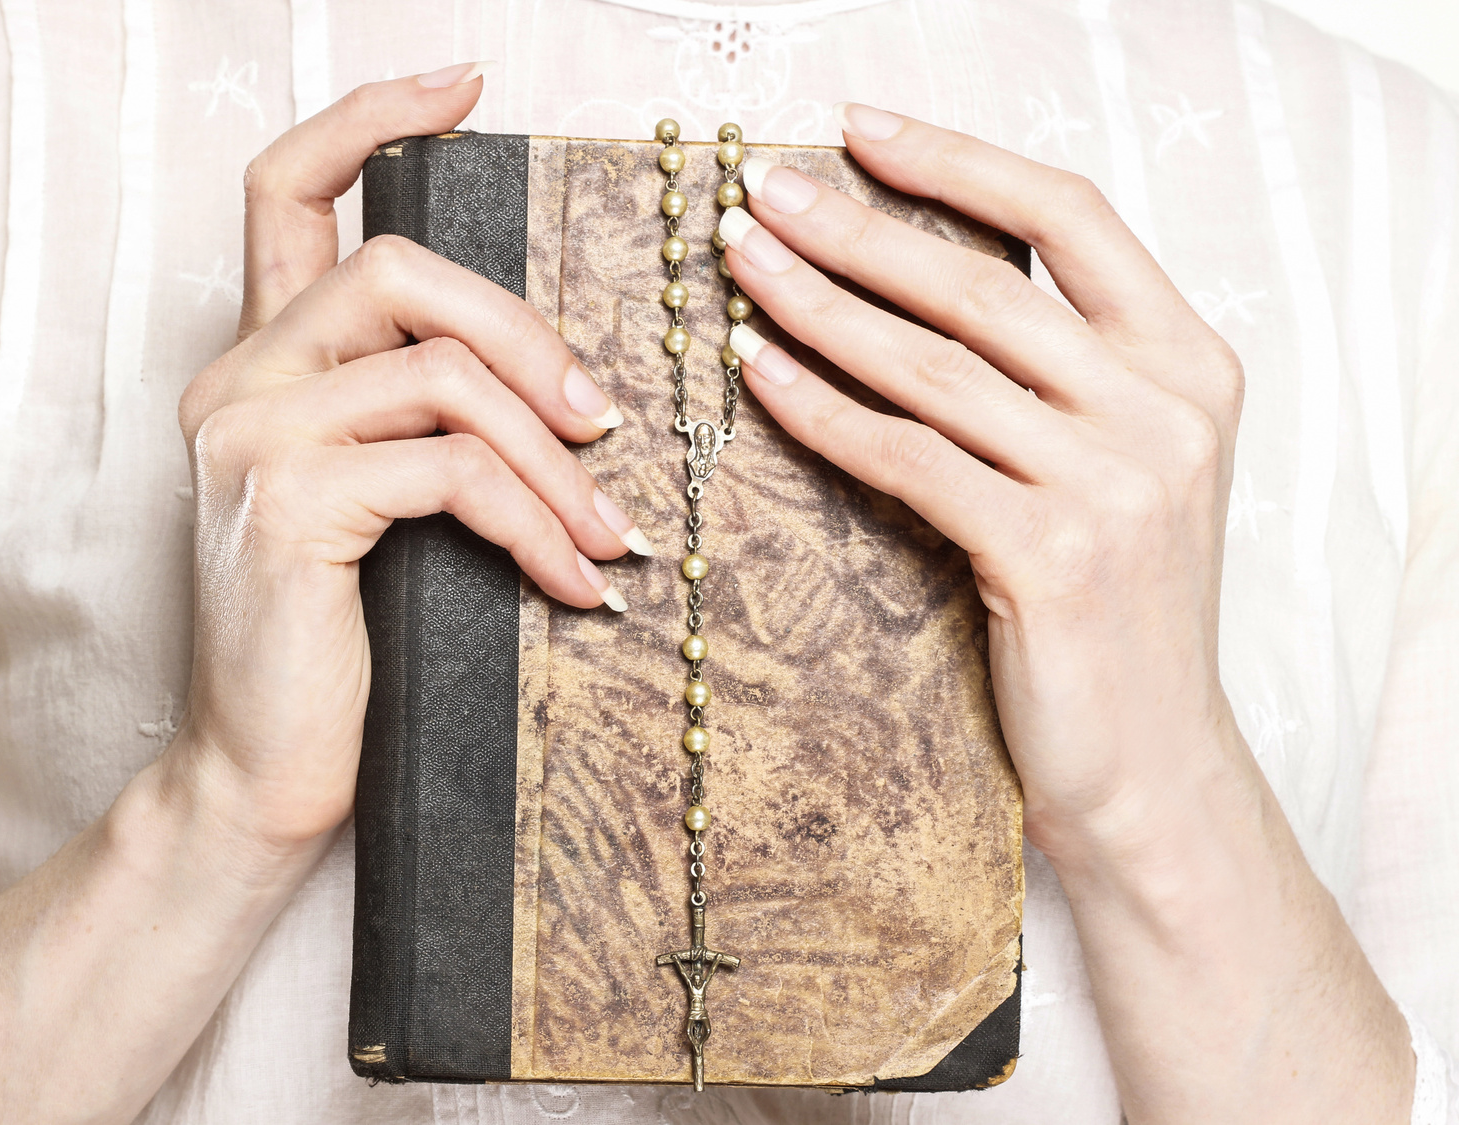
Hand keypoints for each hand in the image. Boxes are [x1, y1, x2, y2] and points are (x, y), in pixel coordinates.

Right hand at [169, 67, 647, 852]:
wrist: (263, 771)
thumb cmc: (339, 642)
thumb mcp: (385, 508)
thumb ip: (427, 423)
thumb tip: (564, 393)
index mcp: (262, 362)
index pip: (289, 188)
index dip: (372, 115)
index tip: (465, 85)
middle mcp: (238, 378)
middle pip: (401, 270)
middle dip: (530, 340)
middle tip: (605, 428)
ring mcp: (252, 436)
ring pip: (444, 375)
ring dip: (554, 460)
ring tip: (609, 536)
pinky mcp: (289, 505)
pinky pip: (451, 470)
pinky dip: (536, 524)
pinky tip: (574, 585)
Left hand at [719, 103, 1410, 1124]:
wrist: (1152, 762)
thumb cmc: (1112, 609)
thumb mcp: (1114, 466)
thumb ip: (1053, 371)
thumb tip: (907, 270)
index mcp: (1189, 362)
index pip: (1069, 216)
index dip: (955, 162)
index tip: (857, 129)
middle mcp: (1165, 407)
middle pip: (980, 283)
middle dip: (853, 230)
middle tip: (758, 196)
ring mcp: (1114, 481)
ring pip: (930, 364)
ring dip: (816, 306)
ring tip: (738, 266)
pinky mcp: (1051, 554)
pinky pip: (906, 456)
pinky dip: (820, 408)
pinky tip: (756, 373)